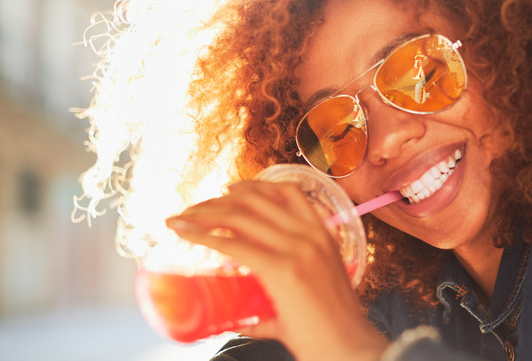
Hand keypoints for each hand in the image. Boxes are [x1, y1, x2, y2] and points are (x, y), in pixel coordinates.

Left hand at [166, 180, 387, 360]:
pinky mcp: (282, 270)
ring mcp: (297, 250)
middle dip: (218, 200)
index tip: (229, 191)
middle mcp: (310, 235)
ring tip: (181, 219)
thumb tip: (244, 321)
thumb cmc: (333, 330)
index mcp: (323, 235)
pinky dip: (204, 236)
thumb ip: (281, 300)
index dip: (254, 186)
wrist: (350, 349)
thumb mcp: (316, 294)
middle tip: (194, 210)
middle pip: (256, 200)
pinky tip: (186, 234)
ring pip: (240, 216)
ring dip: (204, 213)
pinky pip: (234, 244)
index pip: (288, 192)